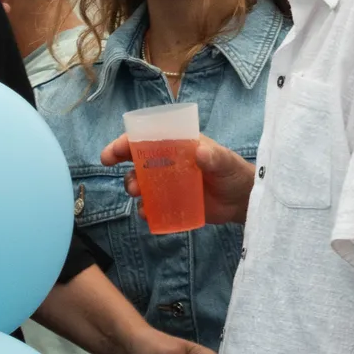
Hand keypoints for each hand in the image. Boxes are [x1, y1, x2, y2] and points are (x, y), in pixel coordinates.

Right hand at [99, 135, 255, 225]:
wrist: (242, 200)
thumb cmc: (234, 173)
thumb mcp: (226, 162)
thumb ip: (214, 157)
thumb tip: (200, 152)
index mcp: (176, 145)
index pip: (146, 139)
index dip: (125, 144)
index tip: (111, 154)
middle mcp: (167, 162)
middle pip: (137, 163)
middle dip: (127, 171)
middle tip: (132, 186)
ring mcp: (168, 183)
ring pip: (141, 184)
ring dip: (134, 189)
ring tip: (139, 197)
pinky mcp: (171, 203)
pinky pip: (151, 206)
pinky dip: (145, 209)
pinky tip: (147, 214)